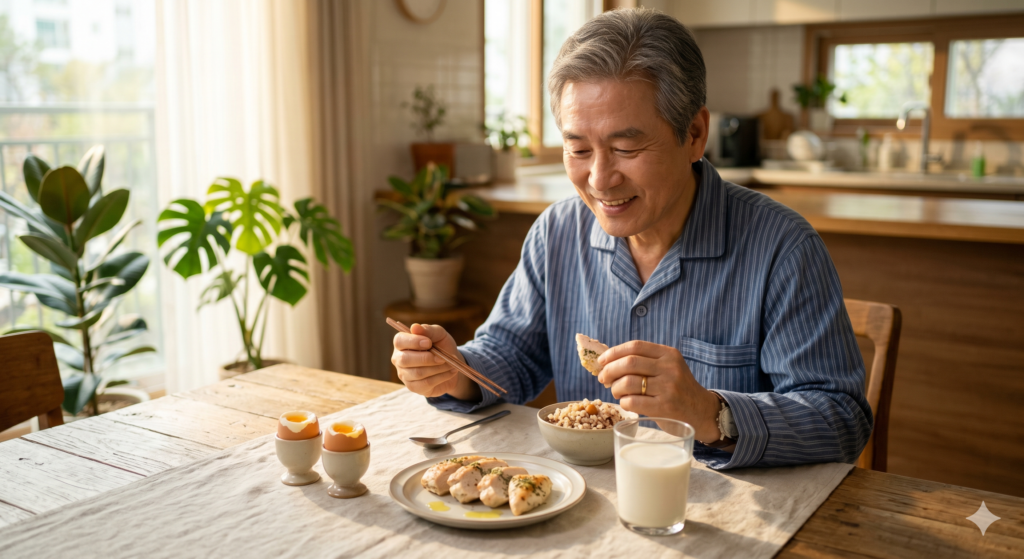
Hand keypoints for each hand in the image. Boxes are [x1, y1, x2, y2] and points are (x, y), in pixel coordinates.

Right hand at [391, 323, 479, 400]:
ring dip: (438, 368)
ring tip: (450, 364)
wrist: (452, 364)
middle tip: (442, 357)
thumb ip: (428, 330)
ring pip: (418, 373)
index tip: (429, 343)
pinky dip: (441, 377)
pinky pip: (426, 383)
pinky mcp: (414, 387)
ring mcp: (405, 375)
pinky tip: (450, 371)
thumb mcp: (439, 334)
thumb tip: (415, 327)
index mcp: (402, 343)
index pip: (399, 341)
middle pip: (404, 359)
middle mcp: (399, 359)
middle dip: (426, 358)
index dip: (413, 342)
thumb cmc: (442, 346)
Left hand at [597, 340, 721, 441]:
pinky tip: (627, 403)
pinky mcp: (665, 407)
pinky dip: (623, 402)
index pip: (635, 346)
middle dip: (609, 370)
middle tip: (603, 379)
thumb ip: (645, 362)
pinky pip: (632, 401)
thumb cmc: (677, 389)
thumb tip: (608, 361)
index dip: (614, 352)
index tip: (602, 361)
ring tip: (616, 392)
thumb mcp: (667, 368)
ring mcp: (668, 388)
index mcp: (668, 354)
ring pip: (628, 382)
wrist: (701, 411)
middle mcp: (670, 368)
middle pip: (629, 363)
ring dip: (615, 388)